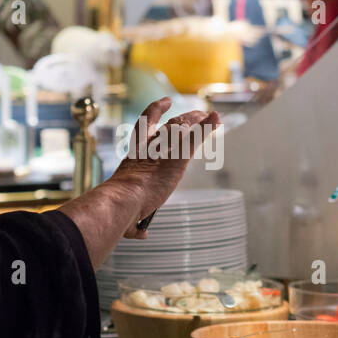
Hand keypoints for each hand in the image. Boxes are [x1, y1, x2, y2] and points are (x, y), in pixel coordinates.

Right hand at [111, 98, 219, 238]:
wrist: (123, 201)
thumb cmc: (121, 209)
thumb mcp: (129, 215)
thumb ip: (135, 225)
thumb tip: (141, 234)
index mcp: (135, 155)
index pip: (144, 123)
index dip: (155, 110)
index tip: (166, 102)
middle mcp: (149, 147)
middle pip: (171, 125)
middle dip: (186, 118)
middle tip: (198, 114)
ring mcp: (164, 150)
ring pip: (184, 127)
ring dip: (199, 121)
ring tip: (212, 116)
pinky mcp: (178, 157)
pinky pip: (195, 138)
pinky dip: (207, 127)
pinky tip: (217, 118)